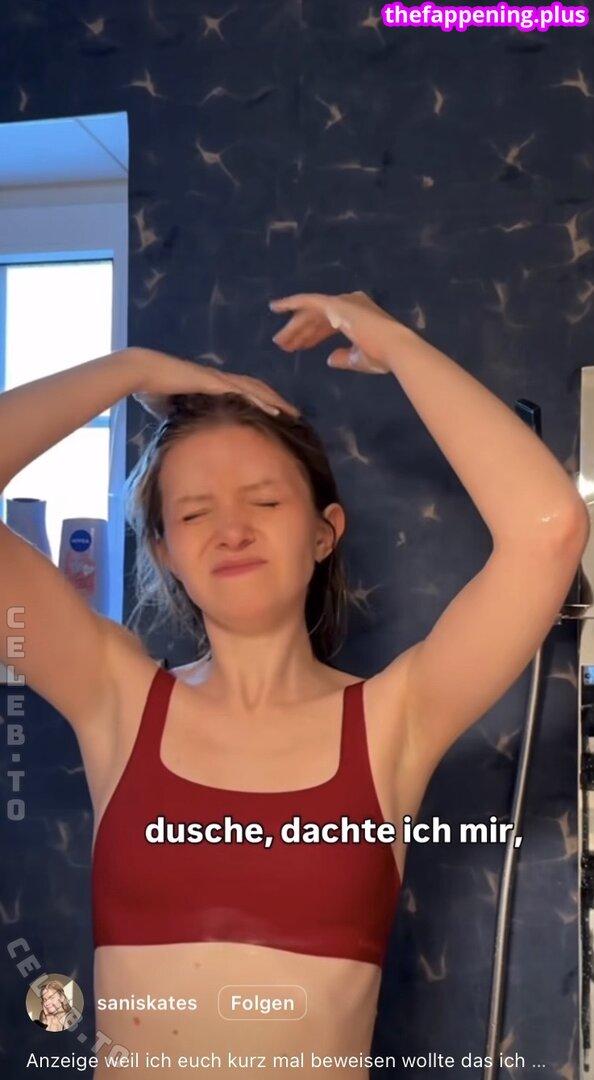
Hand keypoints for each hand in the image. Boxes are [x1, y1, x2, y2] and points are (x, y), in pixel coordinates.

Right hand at [131, 348, 299, 418]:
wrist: (142, 373)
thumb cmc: (152, 389)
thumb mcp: (171, 407)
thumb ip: (180, 414)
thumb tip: (179, 429)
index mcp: (212, 384)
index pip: (244, 392)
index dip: (262, 401)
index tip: (277, 413)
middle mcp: (219, 379)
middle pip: (256, 390)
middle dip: (277, 401)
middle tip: (295, 415)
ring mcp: (218, 379)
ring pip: (255, 390)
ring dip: (276, 402)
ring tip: (293, 414)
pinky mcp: (214, 383)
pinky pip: (244, 393)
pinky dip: (261, 402)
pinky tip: (275, 411)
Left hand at [269, 290, 400, 373]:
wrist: (393, 348)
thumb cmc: (382, 356)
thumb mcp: (360, 359)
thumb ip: (345, 357)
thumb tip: (330, 359)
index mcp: (358, 317)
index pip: (330, 324)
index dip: (314, 336)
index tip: (300, 347)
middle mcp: (350, 304)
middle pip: (318, 318)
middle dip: (301, 332)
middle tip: (283, 345)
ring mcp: (343, 302)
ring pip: (311, 313)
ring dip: (294, 327)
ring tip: (279, 341)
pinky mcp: (335, 303)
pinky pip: (308, 301)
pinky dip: (291, 303)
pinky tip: (275, 307)